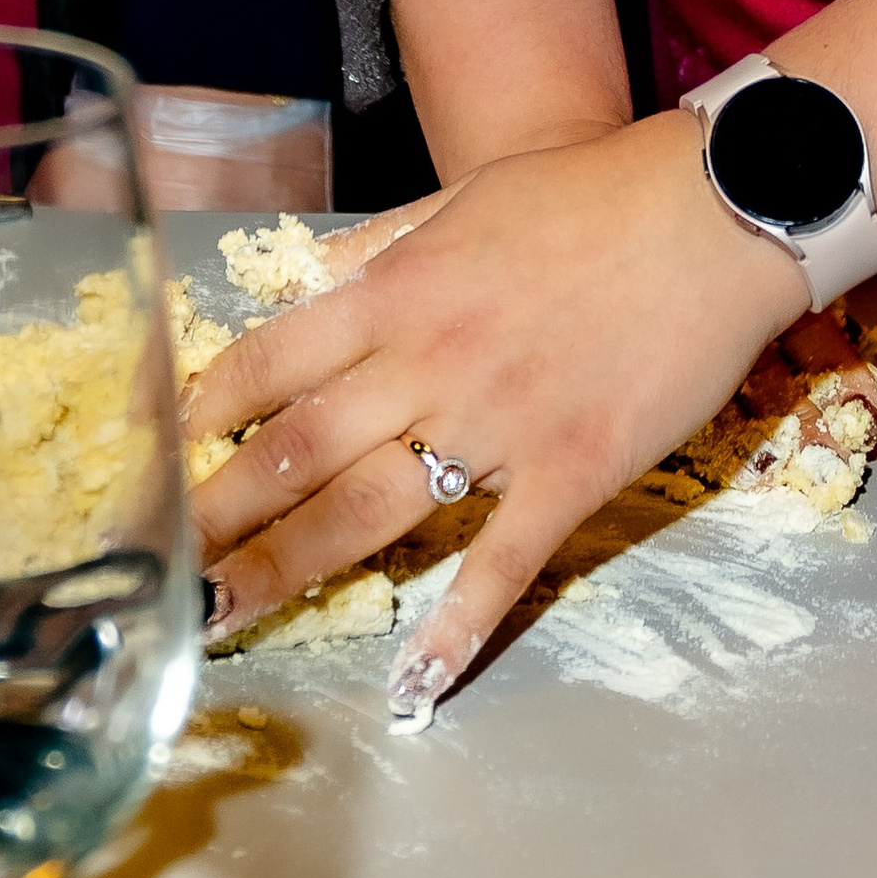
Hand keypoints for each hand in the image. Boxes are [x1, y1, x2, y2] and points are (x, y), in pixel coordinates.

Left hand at [182, 110, 797, 719]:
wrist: (712, 208)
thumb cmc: (589, 193)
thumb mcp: (465, 197)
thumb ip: (387, 244)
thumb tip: (321, 274)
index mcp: (398, 290)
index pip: (277, 355)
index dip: (217, 403)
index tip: (177, 444)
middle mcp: (427, 360)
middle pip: (299, 449)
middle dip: (222, 512)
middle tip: (165, 567)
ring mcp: (497, 423)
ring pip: (370, 511)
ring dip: (290, 568)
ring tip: (225, 618)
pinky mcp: (570, 472)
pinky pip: (502, 563)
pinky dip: (457, 629)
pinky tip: (415, 684)